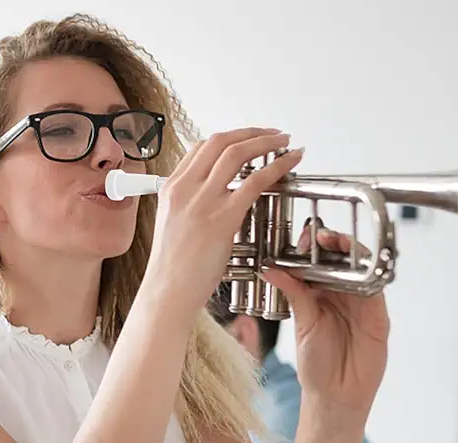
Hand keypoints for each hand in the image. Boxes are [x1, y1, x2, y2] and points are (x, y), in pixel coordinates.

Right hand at [141, 128, 304, 321]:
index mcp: (171, 189)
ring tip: (285, 143)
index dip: (231, 137)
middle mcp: (185, 189)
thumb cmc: (173, 271)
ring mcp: (203, 202)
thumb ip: (191, 206)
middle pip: (221, 141)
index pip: (201, 147)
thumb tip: (215, 199)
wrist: (167, 294)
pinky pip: (255, 181)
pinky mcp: (222, 219)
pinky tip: (290, 163)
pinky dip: (278, 166)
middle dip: (252, 132)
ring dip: (267, 141)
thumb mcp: (174, 227)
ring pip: (238, 153)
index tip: (249, 139)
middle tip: (273, 135)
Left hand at [264, 220, 389, 413]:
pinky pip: (377, 290)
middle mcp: (342, 295)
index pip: (319, 262)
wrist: (334, 396)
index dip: (314, 247)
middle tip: (322, 237)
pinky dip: (371, 277)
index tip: (305, 238)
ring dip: (353, 254)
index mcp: (319, 295)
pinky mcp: (378, 317)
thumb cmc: (316, 366)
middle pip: (343, 260)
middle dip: (334, 244)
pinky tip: (361, 269)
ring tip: (339, 245)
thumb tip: (272, 269)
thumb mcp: (302, 324)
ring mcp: (362, 304)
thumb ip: (294, 294)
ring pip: (363, 269)